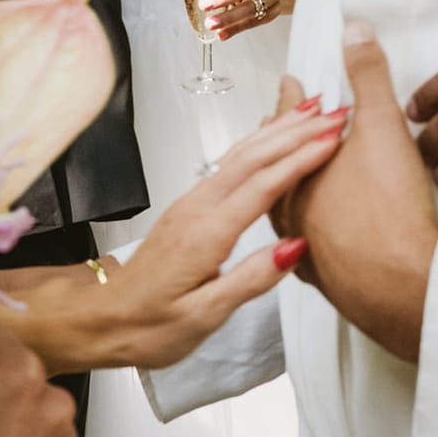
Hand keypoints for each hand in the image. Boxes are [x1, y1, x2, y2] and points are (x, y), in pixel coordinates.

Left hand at [0, 103, 345, 373]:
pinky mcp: (189, 207)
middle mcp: (196, 209)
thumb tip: (293, 246)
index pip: (262, 186)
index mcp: (204, 234)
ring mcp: (190, 204)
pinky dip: (257, 144)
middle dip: (297, 132)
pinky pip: (229, 164)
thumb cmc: (148, 325)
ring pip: (240, 155)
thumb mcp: (203, 316)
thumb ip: (250, 279)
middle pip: (253, 158)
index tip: (333, 139)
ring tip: (311, 111)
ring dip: (278, 130)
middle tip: (335, 113)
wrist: (102, 319)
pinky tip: (269, 137)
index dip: (301, 159)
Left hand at [270, 24, 435, 362]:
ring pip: (283, 207)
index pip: (283, 128)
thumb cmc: (390, 214)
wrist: (402, 292)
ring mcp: (303, 246)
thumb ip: (368, 79)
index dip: (289, 103)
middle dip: (281, 137)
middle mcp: (288, 209)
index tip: (289, 86)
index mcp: (297, 169)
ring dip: (288, 180)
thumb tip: (354, 31)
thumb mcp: (382, 130)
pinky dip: (304, 225)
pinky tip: (309, 232)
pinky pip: (302, 244)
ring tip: (293, 164)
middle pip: (273, 166)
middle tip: (282, 117)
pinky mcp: (324, 277)